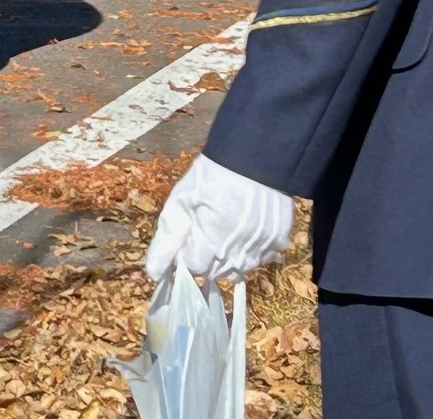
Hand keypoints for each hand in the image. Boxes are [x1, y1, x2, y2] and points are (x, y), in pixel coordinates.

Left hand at [145, 153, 293, 282]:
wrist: (252, 158)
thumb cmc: (209, 177)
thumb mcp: (179, 203)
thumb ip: (166, 241)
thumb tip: (153, 274)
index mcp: (211, 245)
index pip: (193, 267)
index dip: (185, 251)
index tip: (187, 234)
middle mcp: (238, 255)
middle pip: (215, 272)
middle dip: (205, 256)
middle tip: (205, 227)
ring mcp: (261, 250)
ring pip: (239, 269)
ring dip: (228, 256)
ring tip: (225, 228)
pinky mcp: (279, 243)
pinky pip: (261, 258)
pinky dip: (251, 249)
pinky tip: (245, 229)